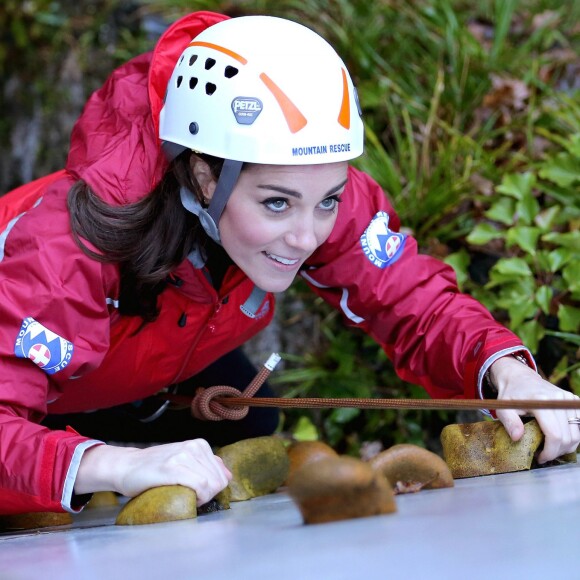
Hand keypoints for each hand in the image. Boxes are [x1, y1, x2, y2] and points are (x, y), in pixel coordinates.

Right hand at [75, 439, 231, 505]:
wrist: (127, 466)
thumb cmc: (155, 468)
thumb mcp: (185, 460)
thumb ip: (206, 465)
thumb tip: (228, 475)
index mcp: (200, 445)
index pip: (223, 476)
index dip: (212, 491)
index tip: (197, 493)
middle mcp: (194, 447)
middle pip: (219, 482)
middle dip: (208, 495)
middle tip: (190, 497)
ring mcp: (184, 455)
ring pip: (211, 485)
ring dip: (201, 497)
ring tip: (184, 495)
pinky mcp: (173, 468)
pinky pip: (200, 486)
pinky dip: (197, 497)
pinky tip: (184, 496)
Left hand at [490, 356, 579, 462]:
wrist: (520, 378)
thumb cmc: (511, 395)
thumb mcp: (503, 408)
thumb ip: (509, 422)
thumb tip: (517, 438)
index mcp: (541, 401)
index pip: (554, 434)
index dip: (550, 451)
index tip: (540, 457)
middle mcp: (558, 399)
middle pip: (568, 437)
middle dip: (557, 452)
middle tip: (544, 455)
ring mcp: (567, 399)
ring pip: (577, 433)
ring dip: (566, 446)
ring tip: (550, 448)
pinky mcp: (572, 400)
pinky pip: (579, 424)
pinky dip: (572, 436)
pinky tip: (558, 439)